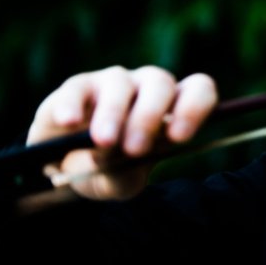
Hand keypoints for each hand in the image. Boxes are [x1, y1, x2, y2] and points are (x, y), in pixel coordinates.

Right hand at [27, 66, 217, 200]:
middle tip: (135, 149)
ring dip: (113, 113)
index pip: (198, 90)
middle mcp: (148, 88)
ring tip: (103, 142)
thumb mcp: (119, 181)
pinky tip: (69, 122)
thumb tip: (112, 155)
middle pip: (160, 84)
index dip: (193, 108)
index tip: (179, 137)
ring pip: (119, 84)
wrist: (67, 168)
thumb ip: (122, 175)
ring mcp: (113, 82)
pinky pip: (77, 89)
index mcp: (173, 107)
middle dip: (148, 116)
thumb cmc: (108, 170)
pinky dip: (73, 105)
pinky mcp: (77, 86)